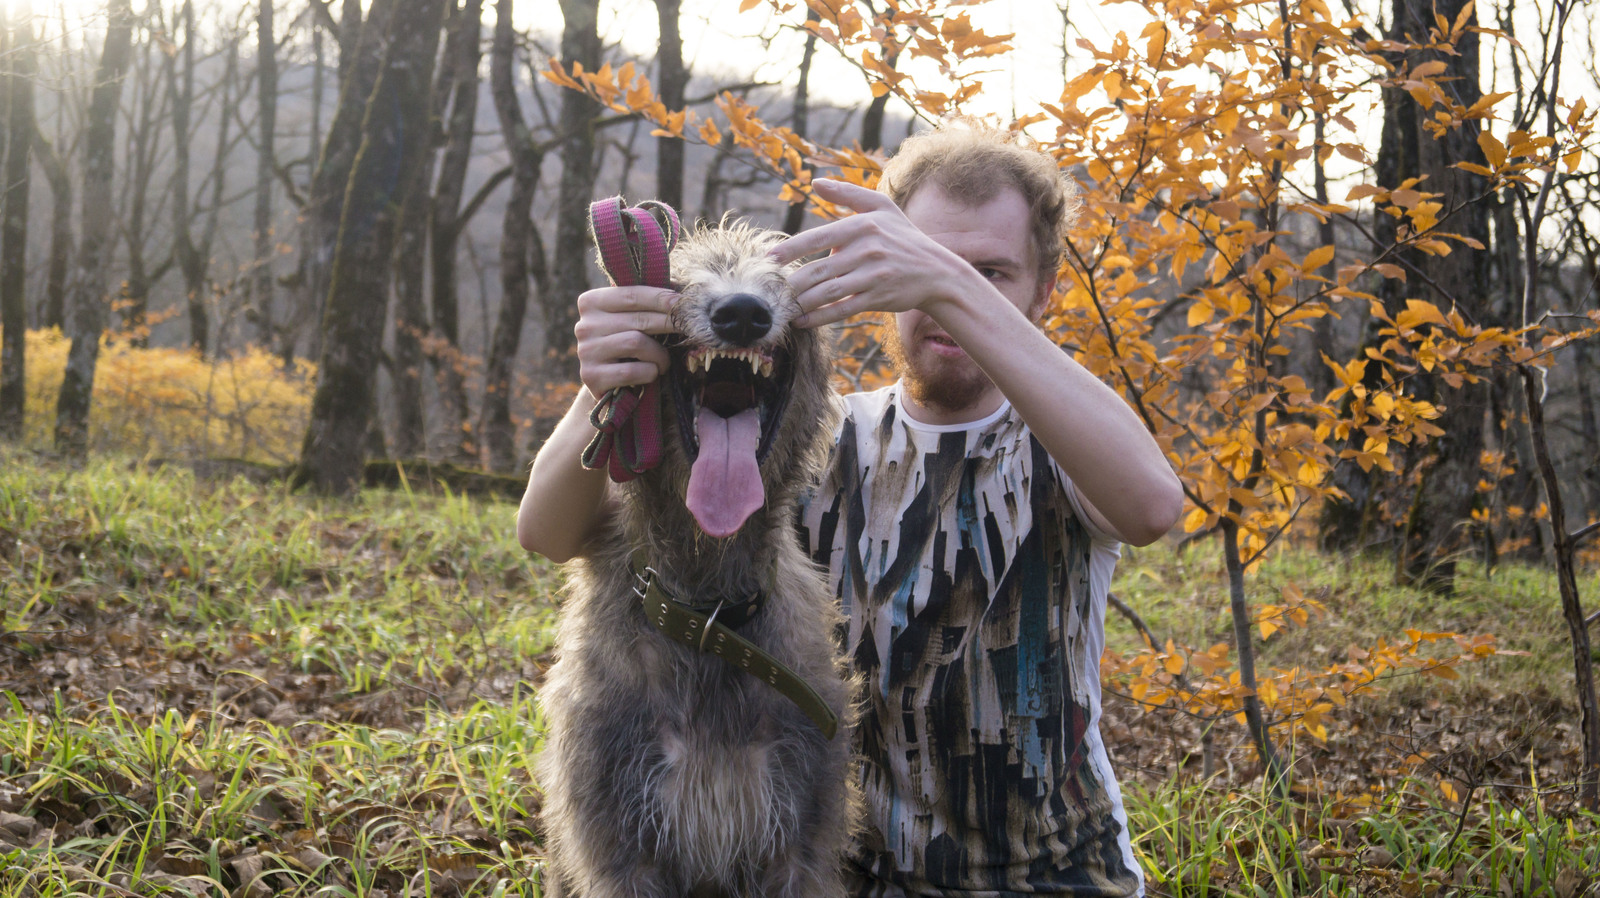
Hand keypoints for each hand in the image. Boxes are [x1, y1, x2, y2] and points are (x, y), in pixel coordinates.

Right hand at [573, 286, 677, 395]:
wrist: (608, 384)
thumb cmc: (627, 345)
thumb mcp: (632, 319)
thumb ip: (647, 302)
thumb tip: (680, 290)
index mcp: (591, 302)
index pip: (632, 295)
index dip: (660, 298)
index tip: (682, 302)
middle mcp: (584, 325)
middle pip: (638, 319)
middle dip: (668, 323)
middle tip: (688, 328)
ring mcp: (586, 351)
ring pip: (636, 343)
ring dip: (660, 355)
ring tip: (663, 362)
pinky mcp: (592, 376)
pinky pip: (632, 371)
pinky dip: (649, 373)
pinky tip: (651, 374)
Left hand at [770, 178, 972, 327]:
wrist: (937, 272)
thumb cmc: (904, 237)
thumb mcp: (881, 208)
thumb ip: (847, 194)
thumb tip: (815, 183)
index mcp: (863, 225)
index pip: (818, 237)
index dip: (791, 249)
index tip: (769, 260)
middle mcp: (868, 250)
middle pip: (819, 269)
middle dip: (791, 282)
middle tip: (769, 288)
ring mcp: (873, 276)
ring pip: (828, 292)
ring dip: (801, 301)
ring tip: (781, 305)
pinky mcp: (878, 298)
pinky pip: (842, 309)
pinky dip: (819, 317)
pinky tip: (801, 321)